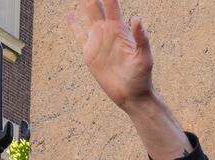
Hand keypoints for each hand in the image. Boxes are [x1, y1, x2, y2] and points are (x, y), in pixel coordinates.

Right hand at [72, 0, 191, 159]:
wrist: (131, 96)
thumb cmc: (141, 78)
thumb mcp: (144, 58)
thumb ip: (141, 39)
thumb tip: (137, 19)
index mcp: (119, 29)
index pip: (111, 5)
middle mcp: (107, 31)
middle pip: (96, 6)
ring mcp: (98, 41)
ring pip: (87, 16)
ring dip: (83, 4)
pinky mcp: (89, 53)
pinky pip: (79, 35)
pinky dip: (73, 25)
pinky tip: (69, 15)